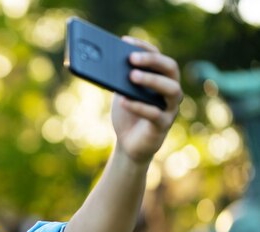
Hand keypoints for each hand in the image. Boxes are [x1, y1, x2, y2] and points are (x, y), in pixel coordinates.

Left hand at [111, 37, 182, 163]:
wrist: (128, 144)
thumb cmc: (127, 114)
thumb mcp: (121, 93)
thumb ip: (119, 79)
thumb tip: (106, 61)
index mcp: (161, 78)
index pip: (158, 56)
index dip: (143, 47)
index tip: (124, 41)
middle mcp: (171, 90)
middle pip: (170, 68)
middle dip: (151, 61)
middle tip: (131, 59)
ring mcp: (170, 108)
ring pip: (171, 89)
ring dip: (151, 80)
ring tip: (131, 76)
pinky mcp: (163, 125)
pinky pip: (155, 114)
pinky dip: (139, 106)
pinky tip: (124, 101)